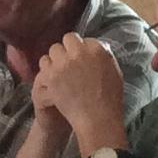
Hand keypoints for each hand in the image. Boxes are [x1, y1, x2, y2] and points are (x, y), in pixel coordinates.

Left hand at [33, 34, 127, 150]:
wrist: (97, 118)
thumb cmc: (109, 98)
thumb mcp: (114, 71)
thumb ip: (103, 55)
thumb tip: (95, 47)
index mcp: (97, 49)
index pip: (84, 39)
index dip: (81, 49)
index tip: (80, 59)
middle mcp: (79, 52)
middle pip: (67, 39)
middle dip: (67, 49)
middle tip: (68, 63)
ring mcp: (64, 63)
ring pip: (53, 49)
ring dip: (56, 58)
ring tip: (59, 70)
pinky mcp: (51, 75)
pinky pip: (43, 63)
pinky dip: (47, 69)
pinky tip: (52, 78)